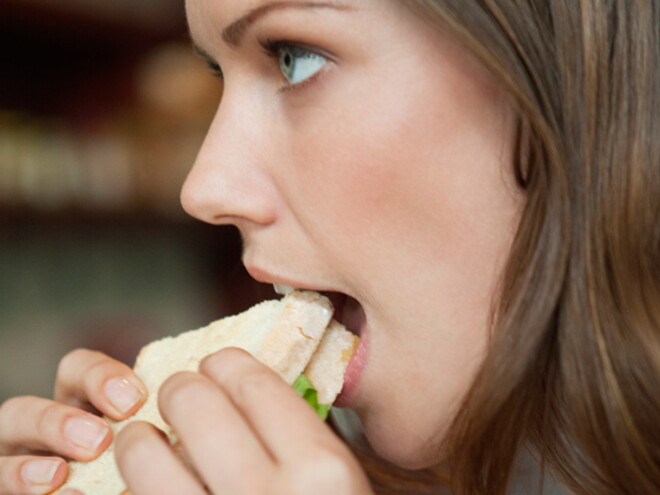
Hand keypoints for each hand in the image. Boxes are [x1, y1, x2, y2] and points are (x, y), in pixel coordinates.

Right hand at [0, 349, 146, 493]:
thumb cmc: (150, 466)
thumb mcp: (152, 436)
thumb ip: (159, 419)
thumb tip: (202, 404)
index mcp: (80, 404)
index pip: (77, 370)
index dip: (100, 376)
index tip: (135, 399)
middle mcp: (43, 429)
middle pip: (27, 406)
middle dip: (58, 420)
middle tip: (98, 440)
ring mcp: (20, 461)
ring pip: (6, 444)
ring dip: (30, 461)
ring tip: (58, 474)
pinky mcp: (12, 489)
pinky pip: (3, 487)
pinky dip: (21, 486)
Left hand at [115, 348, 372, 494]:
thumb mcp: (336, 488)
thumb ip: (297, 436)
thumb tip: (241, 380)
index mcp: (321, 471)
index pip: (250, 379)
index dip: (224, 365)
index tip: (216, 367)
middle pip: (191, 400)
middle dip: (180, 391)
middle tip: (181, 400)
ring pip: (141, 450)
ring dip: (141, 439)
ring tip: (153, 445)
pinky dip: (134, 486)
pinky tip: (155, 488)